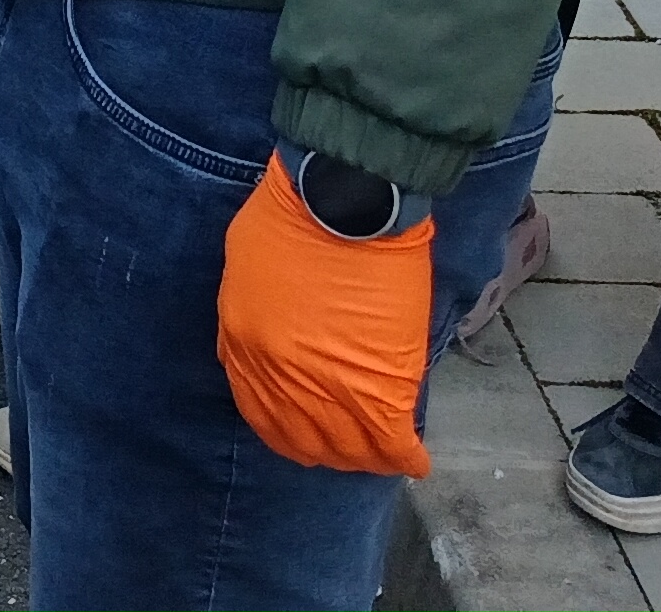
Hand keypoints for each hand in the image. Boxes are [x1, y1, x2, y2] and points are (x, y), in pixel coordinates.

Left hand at [217, 154, 432, 475]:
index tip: (305, 433)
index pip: (261, 412)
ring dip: (366, 457)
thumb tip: (263, 341)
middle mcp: (282, 382)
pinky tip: (416, 460)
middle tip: (348, 447)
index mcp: (246, 349)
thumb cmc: (290, 214)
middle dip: (325, 448)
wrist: (340, 201)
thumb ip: (246, 313)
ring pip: (349, 449)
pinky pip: (392, 443)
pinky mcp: (381, 388)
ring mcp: (331, 390)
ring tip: (383, 454)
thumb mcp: (243, 262)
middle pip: (303, 439)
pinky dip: (407, 456)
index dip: (286, 429)